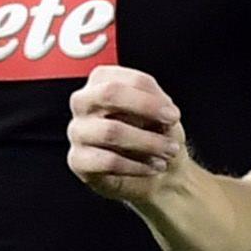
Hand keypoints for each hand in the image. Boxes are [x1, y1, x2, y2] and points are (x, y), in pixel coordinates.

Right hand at [67, 67, 184, 201]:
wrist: (157, 172)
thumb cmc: (154, 134)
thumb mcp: (161, 111)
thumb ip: (157, 101)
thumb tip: (158, 107)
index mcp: (102, 81)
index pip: (124, 78)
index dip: (152, 96)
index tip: (172, 113)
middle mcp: (84, 102)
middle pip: (108, 93)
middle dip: (145, 108)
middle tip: (170, 123)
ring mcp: (77, 131)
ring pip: (110, 131)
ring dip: (147, 142)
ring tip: (166, 150)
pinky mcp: (78, 160)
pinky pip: (108, 161)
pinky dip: (137, 166)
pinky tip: (152, 167)